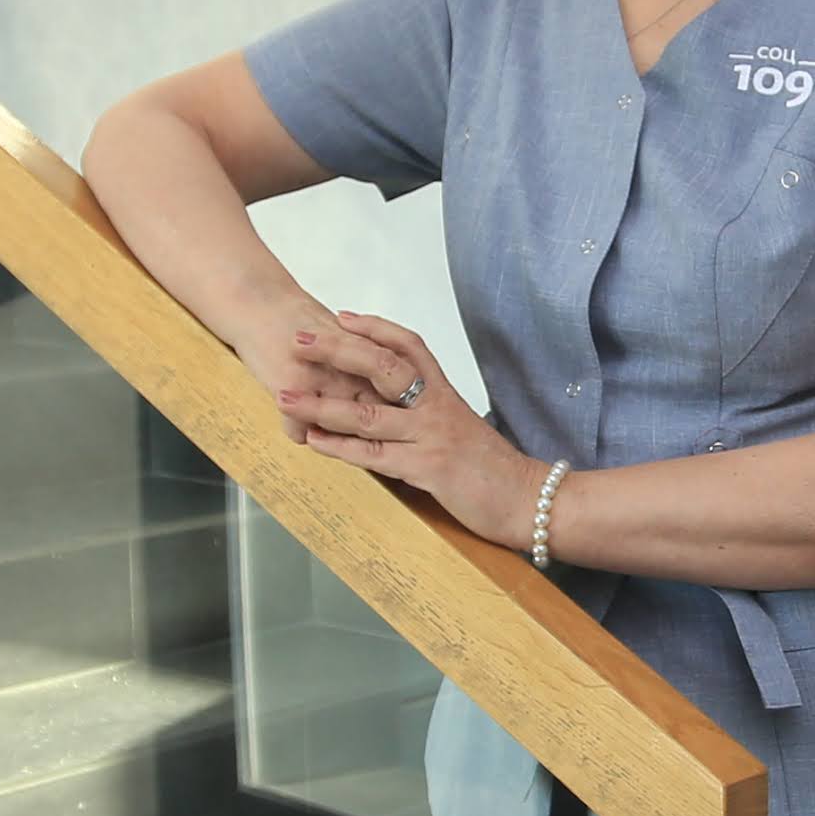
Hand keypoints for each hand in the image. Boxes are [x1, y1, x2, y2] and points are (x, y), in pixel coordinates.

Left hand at [268, 312, 542, 544]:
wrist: (528, 499)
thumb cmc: (493, 469)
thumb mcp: (462, 430)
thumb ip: (429, 415)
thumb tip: (394, 410)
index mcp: (446, 393)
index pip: (410, 346)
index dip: (375, 328)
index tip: (344, 315)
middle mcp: (437, 407)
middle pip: (382, 366)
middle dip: (337, 350)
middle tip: (300, 337)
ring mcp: (431, 436)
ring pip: (367, 413)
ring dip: (321, 404)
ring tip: (286, 395)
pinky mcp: (427, 469)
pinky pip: (374, 455)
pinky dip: (339, 448)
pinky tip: (313, 441)